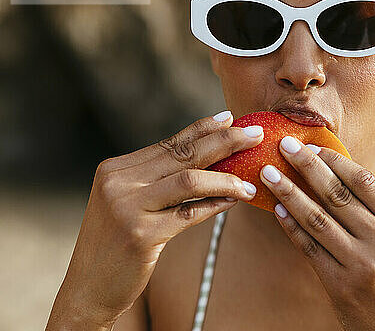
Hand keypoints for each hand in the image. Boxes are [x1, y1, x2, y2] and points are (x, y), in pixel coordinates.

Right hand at [46, 111, 262, 328]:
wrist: (88, 286)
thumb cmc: (116, 242)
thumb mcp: (128, 201)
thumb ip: (157, 178)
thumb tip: (205, 154)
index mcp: (116, 169)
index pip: (170, 143)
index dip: (204, 129)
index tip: (230, 118)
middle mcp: (119, 182)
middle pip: (183, 154)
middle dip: (225, 141)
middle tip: (255, 134)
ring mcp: (128, 208)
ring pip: (190, 180)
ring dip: (226, 179)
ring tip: (251, 183)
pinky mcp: (140, 235)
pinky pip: (189, 214)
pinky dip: (216, 206)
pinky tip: (234, 201)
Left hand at [260, 136, 374, 330]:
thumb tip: (338, 174)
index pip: (364, 181)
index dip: (334, 160)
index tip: (312, 145)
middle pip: (337, 194)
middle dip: (306, 166)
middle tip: (284, 145)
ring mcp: (362, 264)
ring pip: (317, 218)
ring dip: (289, 192)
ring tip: (269, 174)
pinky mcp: (340, 285)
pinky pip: (308, 247)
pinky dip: (291, 225)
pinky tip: (278, 209)